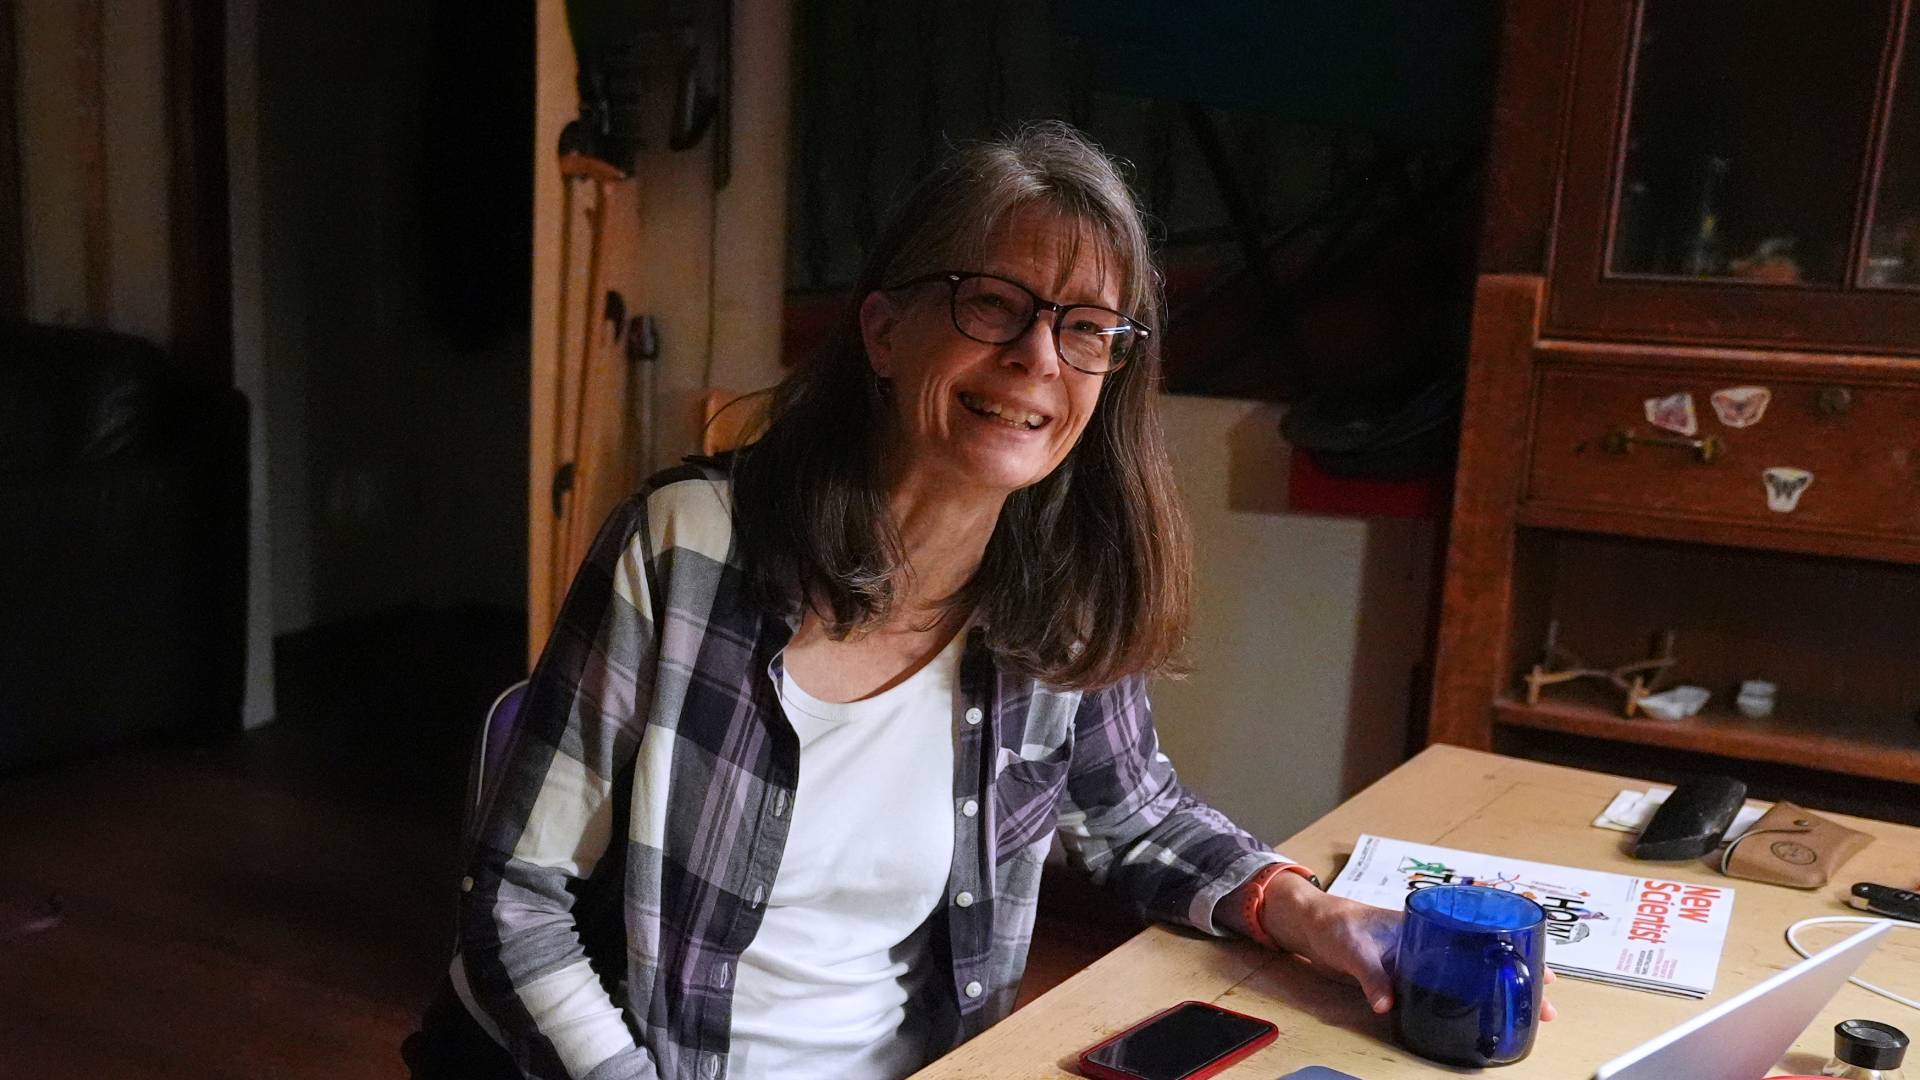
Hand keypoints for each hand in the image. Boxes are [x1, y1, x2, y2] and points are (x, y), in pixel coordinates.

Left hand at [1255, 873, 1559, 1020]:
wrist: (1315, 925)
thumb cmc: (1338, 926)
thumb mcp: (1355, 950)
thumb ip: (1372, 976)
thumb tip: (1387, 1004)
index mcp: (1427, 922)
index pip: (1482, 930)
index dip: (1515, 947)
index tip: (1544, 969)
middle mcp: (1434, 936)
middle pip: (1487, 953)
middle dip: (1518, 976)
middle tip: (1547, 1003)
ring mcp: (1428, 954)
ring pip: (1475, 969)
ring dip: (1500, 987)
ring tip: (1531, 1011)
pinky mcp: (1416, 970)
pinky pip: (1454, 982)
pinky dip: (1474, 993)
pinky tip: (1487, 1010)